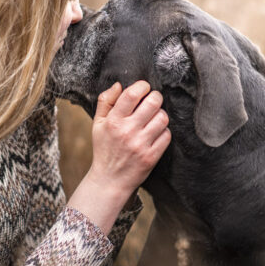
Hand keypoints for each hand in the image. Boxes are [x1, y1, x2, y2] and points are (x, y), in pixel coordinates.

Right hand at [89, 80, 170, 195]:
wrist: (109, 180)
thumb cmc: (104, 149)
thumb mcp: (97, 124)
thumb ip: (106, 101)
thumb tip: (119, 84)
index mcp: (113, 121)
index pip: (132, 94)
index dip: (142, 86)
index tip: (144, 88)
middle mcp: (127, 132)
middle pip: (153, 102)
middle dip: (155, 97)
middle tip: (152, 101)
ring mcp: (140, 145)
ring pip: (163, 117)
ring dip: (160, 115)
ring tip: (153, 118)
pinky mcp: (151, 157)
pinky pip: (167, 135)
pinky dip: (163, 131)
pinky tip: (155, 134)